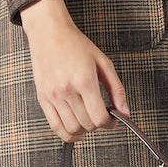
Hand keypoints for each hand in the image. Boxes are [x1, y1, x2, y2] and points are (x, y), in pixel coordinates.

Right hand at [19, 0, 130, 142]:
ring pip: (72, 128)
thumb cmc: (76, 44)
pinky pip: (55, 126)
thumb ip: (116, 89)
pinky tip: (76, 131)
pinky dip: (67, 134)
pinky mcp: (43, 98)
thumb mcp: (103, 62)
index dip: (110, 123)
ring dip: (84, 131)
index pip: (100, 117)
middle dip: (98, 125)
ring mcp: (53, 95)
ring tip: (89, 122)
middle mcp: (67, 90)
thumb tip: (125, 111)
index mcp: (84, 80)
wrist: (48, 32)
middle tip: (102, 117)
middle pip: (87, 124)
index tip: (113, 120)